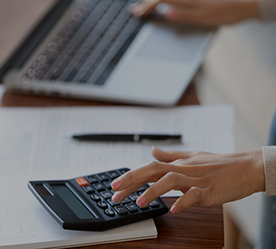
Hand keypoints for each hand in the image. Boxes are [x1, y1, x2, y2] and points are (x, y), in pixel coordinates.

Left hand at [111, 146, 264, 213]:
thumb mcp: (192, 156)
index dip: (131, 176)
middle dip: (133, 180)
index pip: (150, 167)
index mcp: (179, 163)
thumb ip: (170, 155)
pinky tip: (173, 209)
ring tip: (140, 202)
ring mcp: (197, 179)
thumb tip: (152, 150)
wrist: (245, 167)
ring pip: (171, 180)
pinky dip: (183, 202)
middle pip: (154, 170)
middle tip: (116, 192)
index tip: (115, 185)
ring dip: (154, 191)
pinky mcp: (209, 190)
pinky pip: (194, 195)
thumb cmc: (219, 163)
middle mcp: (184, 169)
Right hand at [131, 0, 259, 26]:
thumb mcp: (203, 18)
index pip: (162, 0)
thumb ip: (183, 16)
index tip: (137, 12)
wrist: (242, 6)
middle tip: (136, 9)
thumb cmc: (224, 14)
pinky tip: (164, 2)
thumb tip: (167, 14)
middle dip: (147, 1)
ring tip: (146, 6)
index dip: (148, 6)